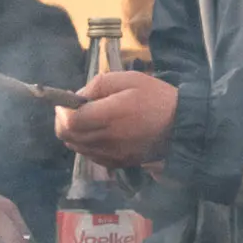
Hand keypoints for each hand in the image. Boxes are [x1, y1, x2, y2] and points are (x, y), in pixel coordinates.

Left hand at [54, 70, 176, 167]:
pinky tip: (97, 133)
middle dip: (63, 122)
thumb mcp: (129, 79)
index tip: (64, 102)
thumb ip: (98, 85)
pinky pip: (91, 156)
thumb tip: (76, 97)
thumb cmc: (155, 97)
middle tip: (71, 110)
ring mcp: (112, 155)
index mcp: (110, 116)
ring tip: (86, 120)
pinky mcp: (118, 163)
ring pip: (77, 148)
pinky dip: (86, 145)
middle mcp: (108, 139)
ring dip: (74, 134)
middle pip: (69, 138)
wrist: (181, 126)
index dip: (61, 112)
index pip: (70, 122)